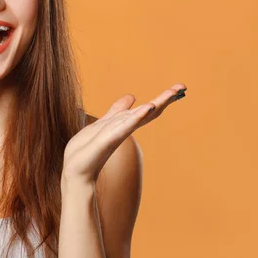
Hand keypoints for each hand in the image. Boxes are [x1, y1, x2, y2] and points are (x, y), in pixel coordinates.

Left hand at [62, 83, 186, 186]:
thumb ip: (117, 111)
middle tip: (182, 87)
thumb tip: (132, 96)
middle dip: (164, 100)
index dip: (162, 99)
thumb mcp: (102, 123)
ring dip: (154, 105)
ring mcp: (116, 135)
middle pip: (147, 113)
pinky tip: (148, 108)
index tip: (180, 88)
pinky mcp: (107, 141)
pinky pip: (124, 127)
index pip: (146, 110)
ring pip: (138, 117)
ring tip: (171, 93)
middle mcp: (123, 130)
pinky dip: (136, 117)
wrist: (75, 170)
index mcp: (123, 125)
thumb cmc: (87, 149)